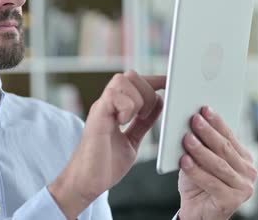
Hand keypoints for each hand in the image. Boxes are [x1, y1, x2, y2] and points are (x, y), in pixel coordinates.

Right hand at [49, 70, 165, 218]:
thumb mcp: (132, 140)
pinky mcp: (97, 116)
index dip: (154, 80)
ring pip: (122, 80)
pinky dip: (126, 107)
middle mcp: (108, 105)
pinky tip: (123, 122)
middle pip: (129, 76)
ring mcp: (102, 108)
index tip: (170, 83)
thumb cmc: (105, 165)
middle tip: (145, 114)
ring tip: (133, 119)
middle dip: (146, 90)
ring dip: (136, 99)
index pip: (135, 83)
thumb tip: (159, 103)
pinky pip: (113, 96)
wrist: (87, 183)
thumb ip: (143, 123)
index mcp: (116, 109)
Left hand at [177, 106, 256, 219]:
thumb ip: (201, 146)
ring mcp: (243, 188)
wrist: (197, 213)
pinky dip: (196, 171)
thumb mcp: (199, 161)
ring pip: (218, 165)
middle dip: (208, 132)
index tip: (205, 109)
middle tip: (195, 119)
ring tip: (187, 138)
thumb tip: (192, 125)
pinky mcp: (232, 201)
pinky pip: (211, 182)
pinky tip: (185, 161)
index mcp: (244, 159)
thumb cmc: (199, 185)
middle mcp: (248, 173)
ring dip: (201, 150)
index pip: (230, 136)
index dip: (217, 122)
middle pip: (225, 149)